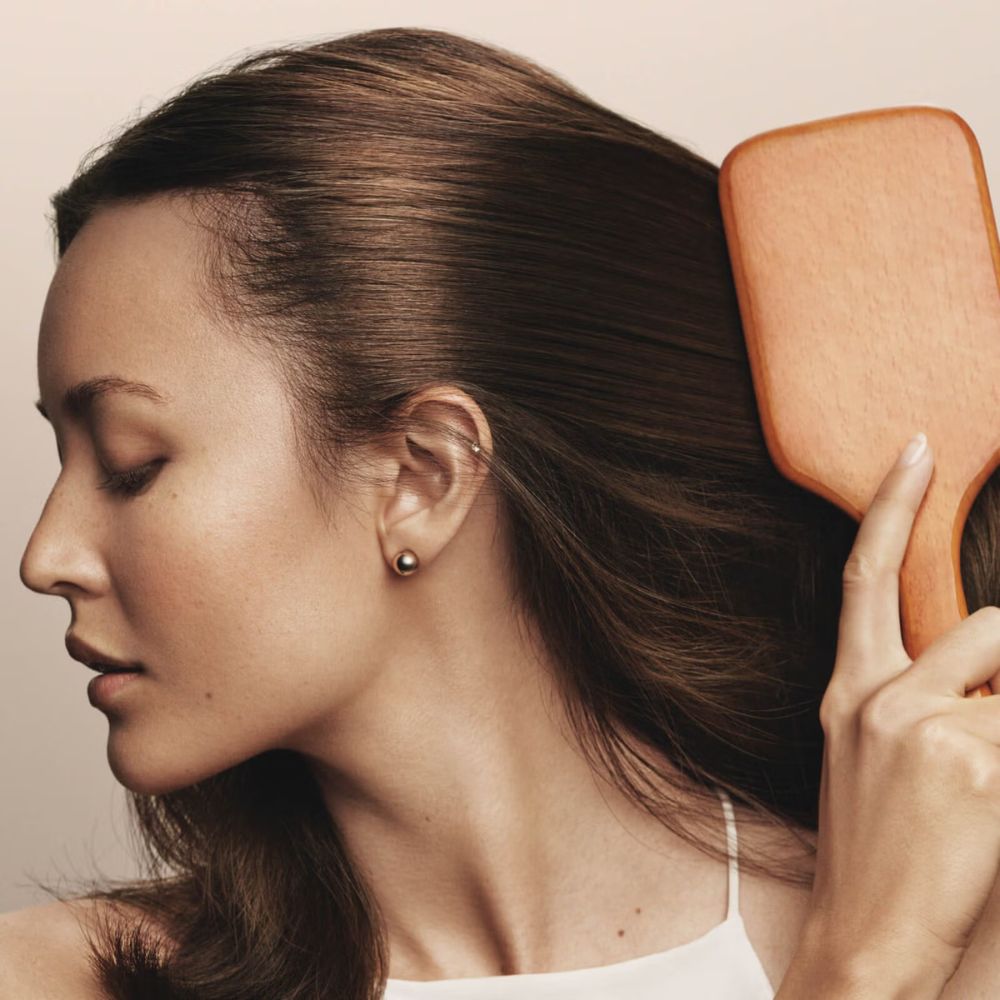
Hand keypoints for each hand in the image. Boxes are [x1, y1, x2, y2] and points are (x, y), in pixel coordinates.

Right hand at [790, 433, 999, 996]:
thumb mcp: (868, 754)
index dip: (891, 507)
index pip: (865, 577)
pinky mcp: (977, 765)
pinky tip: (986, 801)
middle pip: (986, 625)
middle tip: (985, 715)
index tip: (917, 449)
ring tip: (979, 772)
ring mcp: (925, 729)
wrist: (866, 934)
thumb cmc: (874, 845)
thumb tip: (984, 656)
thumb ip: (912, 694)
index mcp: (847, 691)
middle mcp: (878, 698)